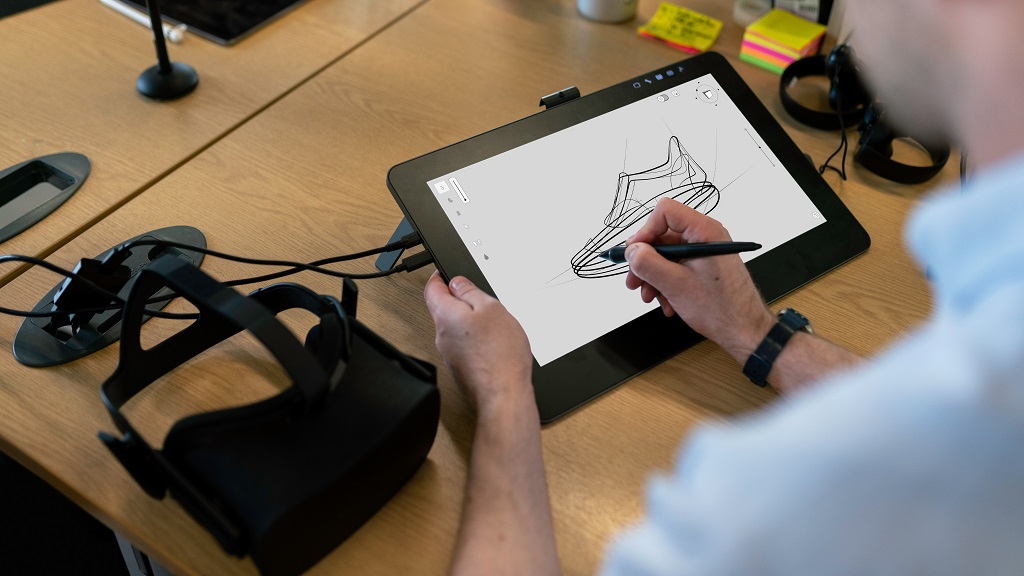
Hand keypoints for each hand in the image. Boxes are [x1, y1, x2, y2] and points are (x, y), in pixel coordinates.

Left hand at [423, 271, 532, 416]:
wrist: (503, 395)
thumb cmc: (499, 355)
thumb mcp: (491, 309)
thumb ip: (470, 292)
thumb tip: (457, 282)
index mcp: (445, 316)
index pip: (432, 289)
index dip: (440, 276)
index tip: (448, 272)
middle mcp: (442, 335)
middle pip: (444, 308)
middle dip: (460, 300)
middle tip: (482, 298)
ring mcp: (450, 354)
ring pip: (455, 328)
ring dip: (471, 322)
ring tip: (494, 324)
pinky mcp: (461, 367)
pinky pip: (464, 345)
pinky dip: (477, 340)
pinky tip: (495, 344)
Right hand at [624, 198, 774, 362]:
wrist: (744, 330)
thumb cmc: (723, 309)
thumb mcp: (675, 285)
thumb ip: (648, 263)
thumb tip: (632, 251)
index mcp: (704, 232)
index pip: (665, 212)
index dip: (645, 230)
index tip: (635, 252)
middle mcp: (706, 237)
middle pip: (663, 236)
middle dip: (645, 261)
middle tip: (634, 279)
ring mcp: (705, 253)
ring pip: (667, 255)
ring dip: (653, 276)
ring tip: (650, 296)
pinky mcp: (704, 267)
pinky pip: (676, 267)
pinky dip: (666, 283)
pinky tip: (667, 301)